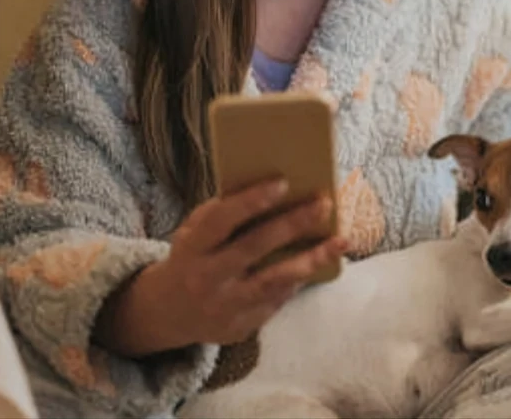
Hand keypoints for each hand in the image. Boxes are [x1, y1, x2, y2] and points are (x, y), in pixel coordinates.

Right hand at [96, 179, 345, 355]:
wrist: (170, 312)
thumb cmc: (194, 256)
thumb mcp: (195, 233)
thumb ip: (223, 215)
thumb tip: (273, 188)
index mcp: (191, 248)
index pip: (220, 221)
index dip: (250, 202)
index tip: (282, 183)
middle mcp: (205, 278)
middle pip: (253, 248)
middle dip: (292, 224)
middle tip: (323, 203)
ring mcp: (223, 306)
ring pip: (274, 280)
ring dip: (311, 259)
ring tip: (341, 240)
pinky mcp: (241, 327)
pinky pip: (277, 299)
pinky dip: (300, 278)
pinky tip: (321, 260)